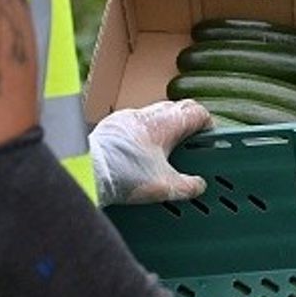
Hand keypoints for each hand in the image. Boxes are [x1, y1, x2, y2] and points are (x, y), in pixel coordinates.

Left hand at [88, 100, 211, 205]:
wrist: (86, 170)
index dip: (207, 123)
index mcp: (165, 123)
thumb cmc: (124, 174)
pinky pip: (134, 125)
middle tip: (189, 146)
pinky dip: (143, 136)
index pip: (195, 111)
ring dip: (163, 130)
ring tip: (164, 153)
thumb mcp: (164, 186)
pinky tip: (140, 155)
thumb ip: (187, 186)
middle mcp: (146, 115)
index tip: (209, 138)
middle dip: (185, 126)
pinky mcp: (111, 126)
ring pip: (153, 116)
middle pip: (174, 110)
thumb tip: (199, 186)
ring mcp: (126, 118)